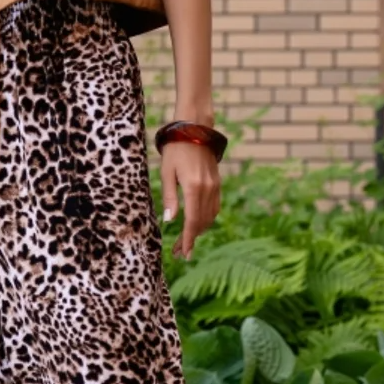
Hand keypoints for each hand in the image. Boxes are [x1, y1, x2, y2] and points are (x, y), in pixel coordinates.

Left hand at [161, 139, 220, 258]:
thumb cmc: (175, 150)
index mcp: (194, 187)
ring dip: (199, 231)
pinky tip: (197, 224)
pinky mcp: (217, 183)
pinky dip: (206, 219)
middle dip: (191, 239)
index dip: (188, 239)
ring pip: (210, 217)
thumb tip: (169, 220)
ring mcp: (215, 186)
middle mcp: (208, 189)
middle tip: (180, 252)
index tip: (184, 253)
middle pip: (202, 222)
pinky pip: (215, 207)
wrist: (194, 129)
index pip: (192, 221)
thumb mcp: (167, 173)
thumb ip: (170, 197)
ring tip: (186, 241)